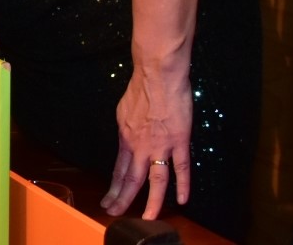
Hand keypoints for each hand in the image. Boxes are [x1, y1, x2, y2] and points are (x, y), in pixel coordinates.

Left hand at [101, 64, 192, 219]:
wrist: (157, 74)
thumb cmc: (142, 86)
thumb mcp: (124, 109)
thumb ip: (127, 127)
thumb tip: (128, 137)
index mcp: (126, 136)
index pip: (119, 169)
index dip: (114, 186)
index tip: (109, 200)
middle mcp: (140, 145)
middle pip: (131, 179)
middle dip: (123, 199)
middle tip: (116, 213)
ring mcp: (160, 145)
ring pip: (156, 180)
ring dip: (152, 202)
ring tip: (149, 218)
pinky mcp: (179, 141)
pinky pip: (181, 168)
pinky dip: (183, 185)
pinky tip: (182, 199)